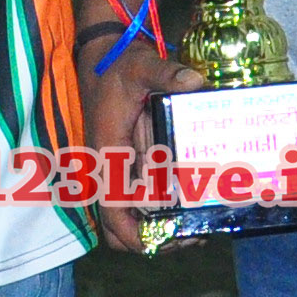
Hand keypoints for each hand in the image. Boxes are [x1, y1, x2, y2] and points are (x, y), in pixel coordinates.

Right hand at [79, 32, 201, 256]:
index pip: (114, 213)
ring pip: (127, 217)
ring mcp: (115, 169)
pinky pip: (136, 199)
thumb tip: (195, 82)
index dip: (139, 236)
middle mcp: (107, 170)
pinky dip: (158, 209)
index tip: (172, 240)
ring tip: (195, 227)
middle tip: (191, 236)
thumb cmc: (117, 65)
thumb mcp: (140, 66)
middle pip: (117, 229)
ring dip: (156, 228)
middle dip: (151, 240)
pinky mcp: (124, 163)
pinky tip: (188, 202)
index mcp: (107, 156)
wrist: (101, 56)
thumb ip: (165, 73)